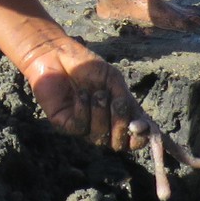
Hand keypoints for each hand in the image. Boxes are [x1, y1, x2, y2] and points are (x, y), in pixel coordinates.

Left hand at [17, 34, 149, 150]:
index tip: (139, 125)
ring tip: (96, 92)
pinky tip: (81, 94)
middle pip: (117, 145)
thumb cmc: (88, 67)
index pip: (133, 140)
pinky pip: (80, 127)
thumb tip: (141, 126)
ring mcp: (83, 127)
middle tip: (116, 103)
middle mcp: (102, 125)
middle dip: (120, 126)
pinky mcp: (64, 124)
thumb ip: (127, 102)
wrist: (58, 55)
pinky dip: (84, 110)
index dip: (140, 138)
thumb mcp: (114, 81)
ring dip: (101, 112)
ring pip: (99, 137)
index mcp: (118, 116)